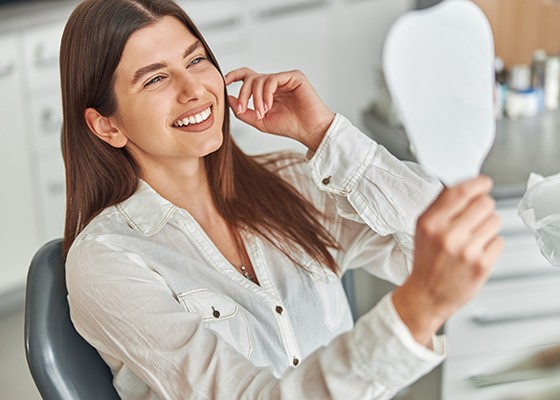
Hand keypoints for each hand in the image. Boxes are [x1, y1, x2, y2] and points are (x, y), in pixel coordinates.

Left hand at [224, 68, 334, 150]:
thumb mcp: (260, 121)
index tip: (224, 81)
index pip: (248, 76)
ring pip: (260, 79)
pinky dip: (267, 93)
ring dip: (256, 98)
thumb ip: (243, 111)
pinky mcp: (294, 76)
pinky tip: (269, 105)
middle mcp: (275, 82)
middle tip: (242, 109)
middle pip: (251, 78)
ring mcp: (285, 78)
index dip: (234, 75)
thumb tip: (228, 98)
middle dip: (243, 94)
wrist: (309, 131)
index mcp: (267, 91)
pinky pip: (273, 79)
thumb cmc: (289, 126)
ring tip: (262, 113)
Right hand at [392, 176, 503, 346]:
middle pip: (484, 203)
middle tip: (476, 219)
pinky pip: (499, 241)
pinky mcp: (481, 265)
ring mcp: (466, 251)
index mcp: (430, 223)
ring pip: (495, 221)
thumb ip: (441, 207)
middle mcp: (447, 235)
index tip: (484, 183)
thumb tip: (466, 187)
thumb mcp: (423, 229)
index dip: (477, 183)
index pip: (460, 192)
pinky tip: (477, 253)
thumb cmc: (426, 261)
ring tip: (474, 238)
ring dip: (488, 227)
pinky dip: (491, 245)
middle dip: (483, 208)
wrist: (426, 295)